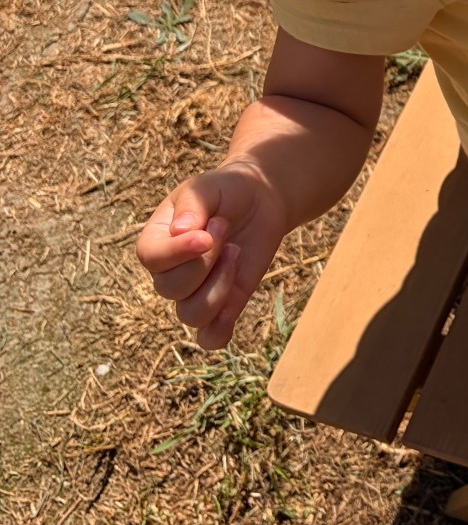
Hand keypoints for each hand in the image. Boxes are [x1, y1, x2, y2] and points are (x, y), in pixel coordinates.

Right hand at [136, 163, 291, 351]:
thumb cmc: (226, 190)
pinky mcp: (223, 305)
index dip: (178, 253)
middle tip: (225, 228)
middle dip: (206, 261)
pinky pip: (210, 338)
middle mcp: (169, 271)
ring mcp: (195, 292)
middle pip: (171, 288)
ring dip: (219, 286)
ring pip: (191, 314)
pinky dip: (219, 331)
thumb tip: (180, 232)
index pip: (151, 258)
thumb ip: (193, 205)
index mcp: (156, 240)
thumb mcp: (208, 187)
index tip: (207, 234)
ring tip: (236, 251)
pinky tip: (233, 307)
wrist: (260, 199)